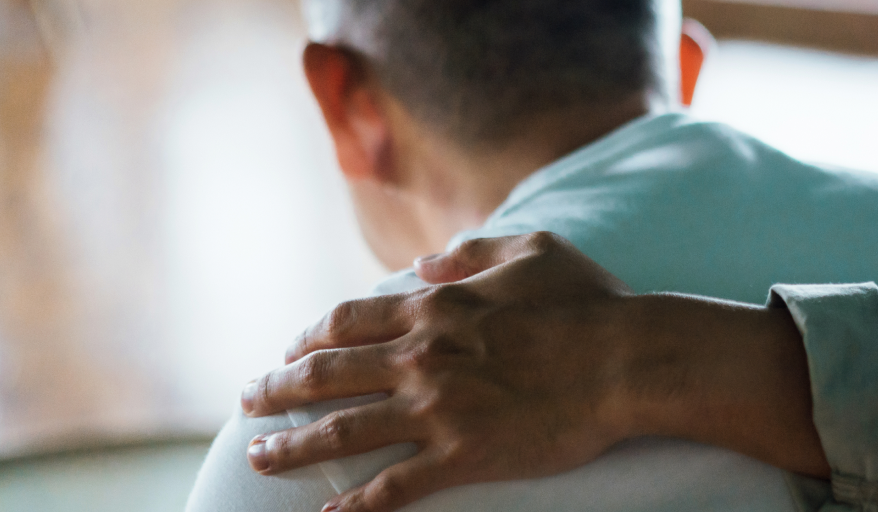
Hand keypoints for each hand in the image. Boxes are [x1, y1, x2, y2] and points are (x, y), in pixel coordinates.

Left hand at [241, 232, 826, 511]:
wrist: (628, 360)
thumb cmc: (589, 304)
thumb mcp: (533, 249)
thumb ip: (473, 251)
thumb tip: (426, 260)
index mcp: (435, 307)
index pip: (347, 322)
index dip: (309, 337)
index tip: (290, 350)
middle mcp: (422, 357)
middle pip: (326, 374)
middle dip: (278, 390)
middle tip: (249, 403)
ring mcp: (438, 409)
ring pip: (342, 431)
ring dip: (292, 446)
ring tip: (259, 457)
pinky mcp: (462, 455)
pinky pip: (393, 486)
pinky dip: (355, 505)